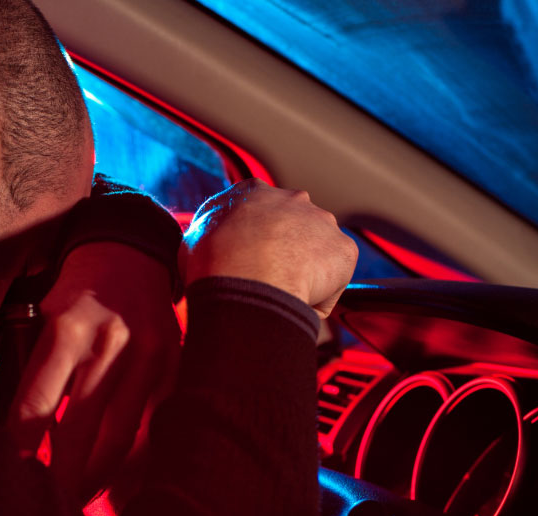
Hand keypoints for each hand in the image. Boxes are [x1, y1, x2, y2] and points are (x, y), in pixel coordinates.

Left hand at [7, 242, 179, 504]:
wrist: (133, 252)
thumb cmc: (75, 293)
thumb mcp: (36, 318)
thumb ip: (13, 368)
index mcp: (66, 330)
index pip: (36, 404)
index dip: (18, 449)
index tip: (6, 480)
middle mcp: (110, 345)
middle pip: (81, 433)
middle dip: (59, 480)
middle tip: (44, 511)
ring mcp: (148, 359)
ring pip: (122, 440)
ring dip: (96, 481)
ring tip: (76, 507)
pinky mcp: (173, 370)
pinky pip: (155, 431)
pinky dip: (135, 465)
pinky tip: (119, 489)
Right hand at [182, 179, 357, 317]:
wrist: (245, 280)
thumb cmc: (213, 261)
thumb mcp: (194, 236)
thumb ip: (209, 233)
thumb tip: (208, 246)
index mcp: (254, 192)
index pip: (260, 212)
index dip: (254, 239)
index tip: (247, 259)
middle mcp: (293, 199)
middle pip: (294, 228)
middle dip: (285, 251)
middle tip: (267, 278)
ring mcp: (323, 222)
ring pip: (317, 252)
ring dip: (305, 272)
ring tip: (283, 294)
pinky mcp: (344, 250)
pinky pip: (335, 279)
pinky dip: (322, 294)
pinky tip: (299, 301)